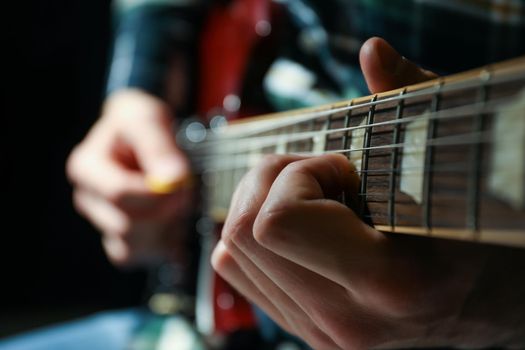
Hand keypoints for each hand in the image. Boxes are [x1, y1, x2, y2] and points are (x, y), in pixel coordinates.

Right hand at [66, 89, 191, 266]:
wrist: (140, 136)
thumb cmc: (139, 124)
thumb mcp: (148, 120)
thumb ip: (158, 146)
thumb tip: (173, 178)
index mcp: (87, 168)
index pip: (119, 194)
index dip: (156, 194)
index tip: (182, 182)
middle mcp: (89, 200)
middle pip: (125, 226)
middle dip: (165, 213)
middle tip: (186, 192)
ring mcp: (102, 223)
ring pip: (130, 249)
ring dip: (165, 232)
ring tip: (179, 206)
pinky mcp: (120, 240)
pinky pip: (139, 258)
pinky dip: (162, 246)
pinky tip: (175, 223)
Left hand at [211, 38, 494, 348]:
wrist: (497, 305)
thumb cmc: (486, 232)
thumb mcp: (460, 166)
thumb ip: (415, 103)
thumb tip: (373, 53)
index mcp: (388, 285)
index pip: (277, 222)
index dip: (302, 175)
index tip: (345, 168)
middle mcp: (346, 323)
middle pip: (244, 233)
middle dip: (272, 180)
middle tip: (321, 171)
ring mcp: (324, 334)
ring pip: (231, 252)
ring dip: (260, 204)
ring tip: (314, 196)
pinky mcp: (310, 332)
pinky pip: (237, 270)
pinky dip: (252, 233)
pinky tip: (299, 223)